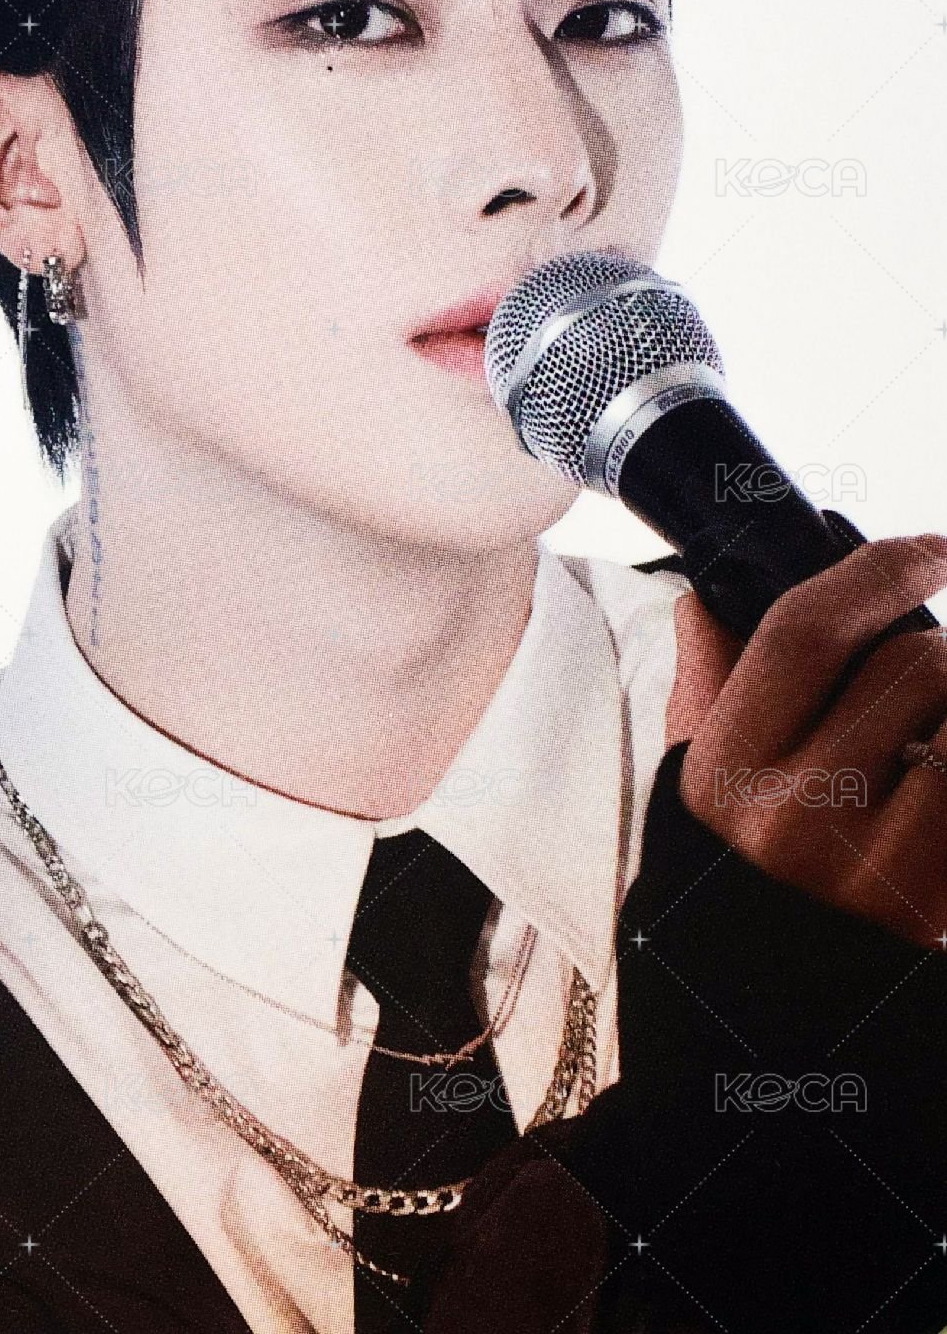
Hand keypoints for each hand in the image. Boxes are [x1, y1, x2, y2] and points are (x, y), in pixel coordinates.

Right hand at [673, 534, 946, 947]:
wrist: (763, 1070)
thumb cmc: (732, 920)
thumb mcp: (695, 810)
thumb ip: (707, 697)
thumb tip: (700, 605)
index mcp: (725, 775)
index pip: (805, 629)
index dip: (877, 567)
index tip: (927, 547)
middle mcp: (798, 816)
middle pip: (914, 662)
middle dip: (937, 660)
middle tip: (924, 699)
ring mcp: (881, 869)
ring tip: (932, 754)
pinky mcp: (942, 906)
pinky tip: (943, 793)